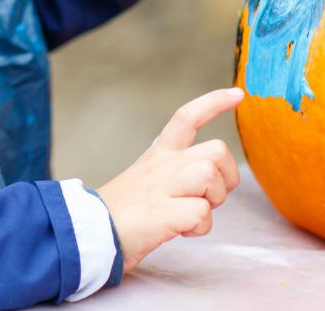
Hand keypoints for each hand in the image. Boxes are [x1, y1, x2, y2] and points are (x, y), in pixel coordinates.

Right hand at [96, 88, 242, 270]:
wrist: (87, 232)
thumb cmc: (121, 213)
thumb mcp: (146, 180)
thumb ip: (174, 173)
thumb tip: (207, 178)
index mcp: (157, 154)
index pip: (187, 117)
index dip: (214, 102)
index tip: (237, 94)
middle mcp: (163, 165)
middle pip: (216, 150)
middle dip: (227, 177)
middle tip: (209, 198)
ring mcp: (162, 187)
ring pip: (211, 175)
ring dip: (213, 200)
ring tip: (192, 214)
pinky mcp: (162, 213)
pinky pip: (201, 213)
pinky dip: (199, 228)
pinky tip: (181, 231)